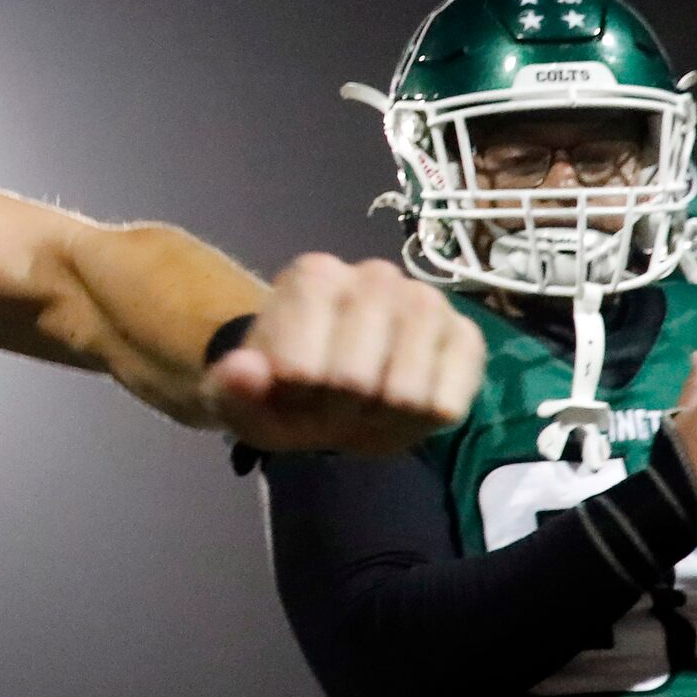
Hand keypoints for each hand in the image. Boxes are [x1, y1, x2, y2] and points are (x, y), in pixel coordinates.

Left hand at [203, 256, 483, 454]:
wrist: (328, 388)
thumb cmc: (282, 390)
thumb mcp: (239, 400)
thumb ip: (230, 388)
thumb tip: (243, 369)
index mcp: (314, 277)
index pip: (301, 369)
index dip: (294, 397)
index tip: (292, 389)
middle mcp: (377, 275)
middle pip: (355, 381)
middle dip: (338, 408)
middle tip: (332, 400)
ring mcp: (428, 302)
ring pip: (407, 394)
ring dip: (380, 417)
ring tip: (366, 402)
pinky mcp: (466, 336)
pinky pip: (450, 402)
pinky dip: (421, 421)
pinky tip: (404, 406)